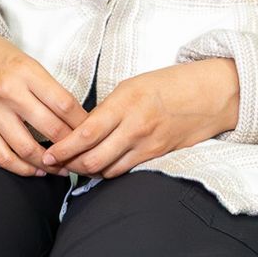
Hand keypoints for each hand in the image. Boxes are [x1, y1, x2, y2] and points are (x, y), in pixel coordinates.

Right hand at [0, 22, 87, 176]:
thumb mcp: (26, 61)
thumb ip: (47, 88)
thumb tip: (75, 119)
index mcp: (25, 72)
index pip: (65, 105)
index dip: (84, 124)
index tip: (95, 133)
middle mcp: (9, 92)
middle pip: (52, 129)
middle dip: (74, 148)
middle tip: (86, 156)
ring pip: (28, 149)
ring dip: (51, 164)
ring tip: (65, 168)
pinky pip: (3, 156)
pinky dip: (24, 168)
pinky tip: (37, 170)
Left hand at [45, 59, 239, 178]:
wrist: (208, 95)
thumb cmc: (167, 84)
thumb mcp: (130, 86)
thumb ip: (107, 109)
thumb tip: (83, 128)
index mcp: (124, 103)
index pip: (87, 133)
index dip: (64, 148)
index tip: (49, 153)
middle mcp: (135, 127)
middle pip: (94, 158)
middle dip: (71, 165)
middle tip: (55, 164)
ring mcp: (148, 144)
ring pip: (109, 170)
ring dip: (88, 171)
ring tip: (73, 166)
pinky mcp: (158, 156)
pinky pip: (126, 170)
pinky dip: (109, 172)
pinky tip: (100, 167)